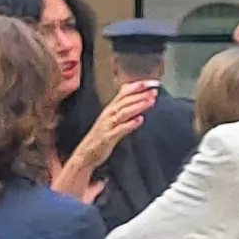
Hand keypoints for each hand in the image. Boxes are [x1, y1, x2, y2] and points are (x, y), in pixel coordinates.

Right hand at [51, 82, 156, 199]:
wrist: (84, 156)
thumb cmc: (98, 139)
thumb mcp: (110, 122)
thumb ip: (121, 112)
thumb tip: (135, 104)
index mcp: (109, 111)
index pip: (123, 94)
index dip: (136, 87)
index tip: (149, 82)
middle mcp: (108, 116)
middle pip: (125, 101)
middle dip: (140, 95)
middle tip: (154, 90)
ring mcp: (108, 126)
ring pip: (124, 112)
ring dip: (138, 105)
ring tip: (150, 101)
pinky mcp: (108, 138)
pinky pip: (120, 129)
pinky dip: (130, 124)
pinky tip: (139, 120)